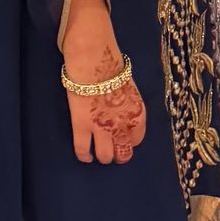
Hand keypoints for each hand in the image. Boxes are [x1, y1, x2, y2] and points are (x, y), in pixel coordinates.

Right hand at [65, 49, 145, 163]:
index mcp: (137, 115)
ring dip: (103, 157)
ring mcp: (101, 128)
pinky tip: (85, 157)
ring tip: (99, 155)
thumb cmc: (111, 70)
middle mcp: (122, 126)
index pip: (137, 139)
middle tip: (113, 153)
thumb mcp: (130, 91)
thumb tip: (122, 117)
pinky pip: (83, 150)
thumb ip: (128, 107)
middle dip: (119, 155)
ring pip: (104, 156)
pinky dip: (84, 156)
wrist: (94, 63)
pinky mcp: (82, 127)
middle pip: (123, 152)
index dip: (129, 141)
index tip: (123, 139)